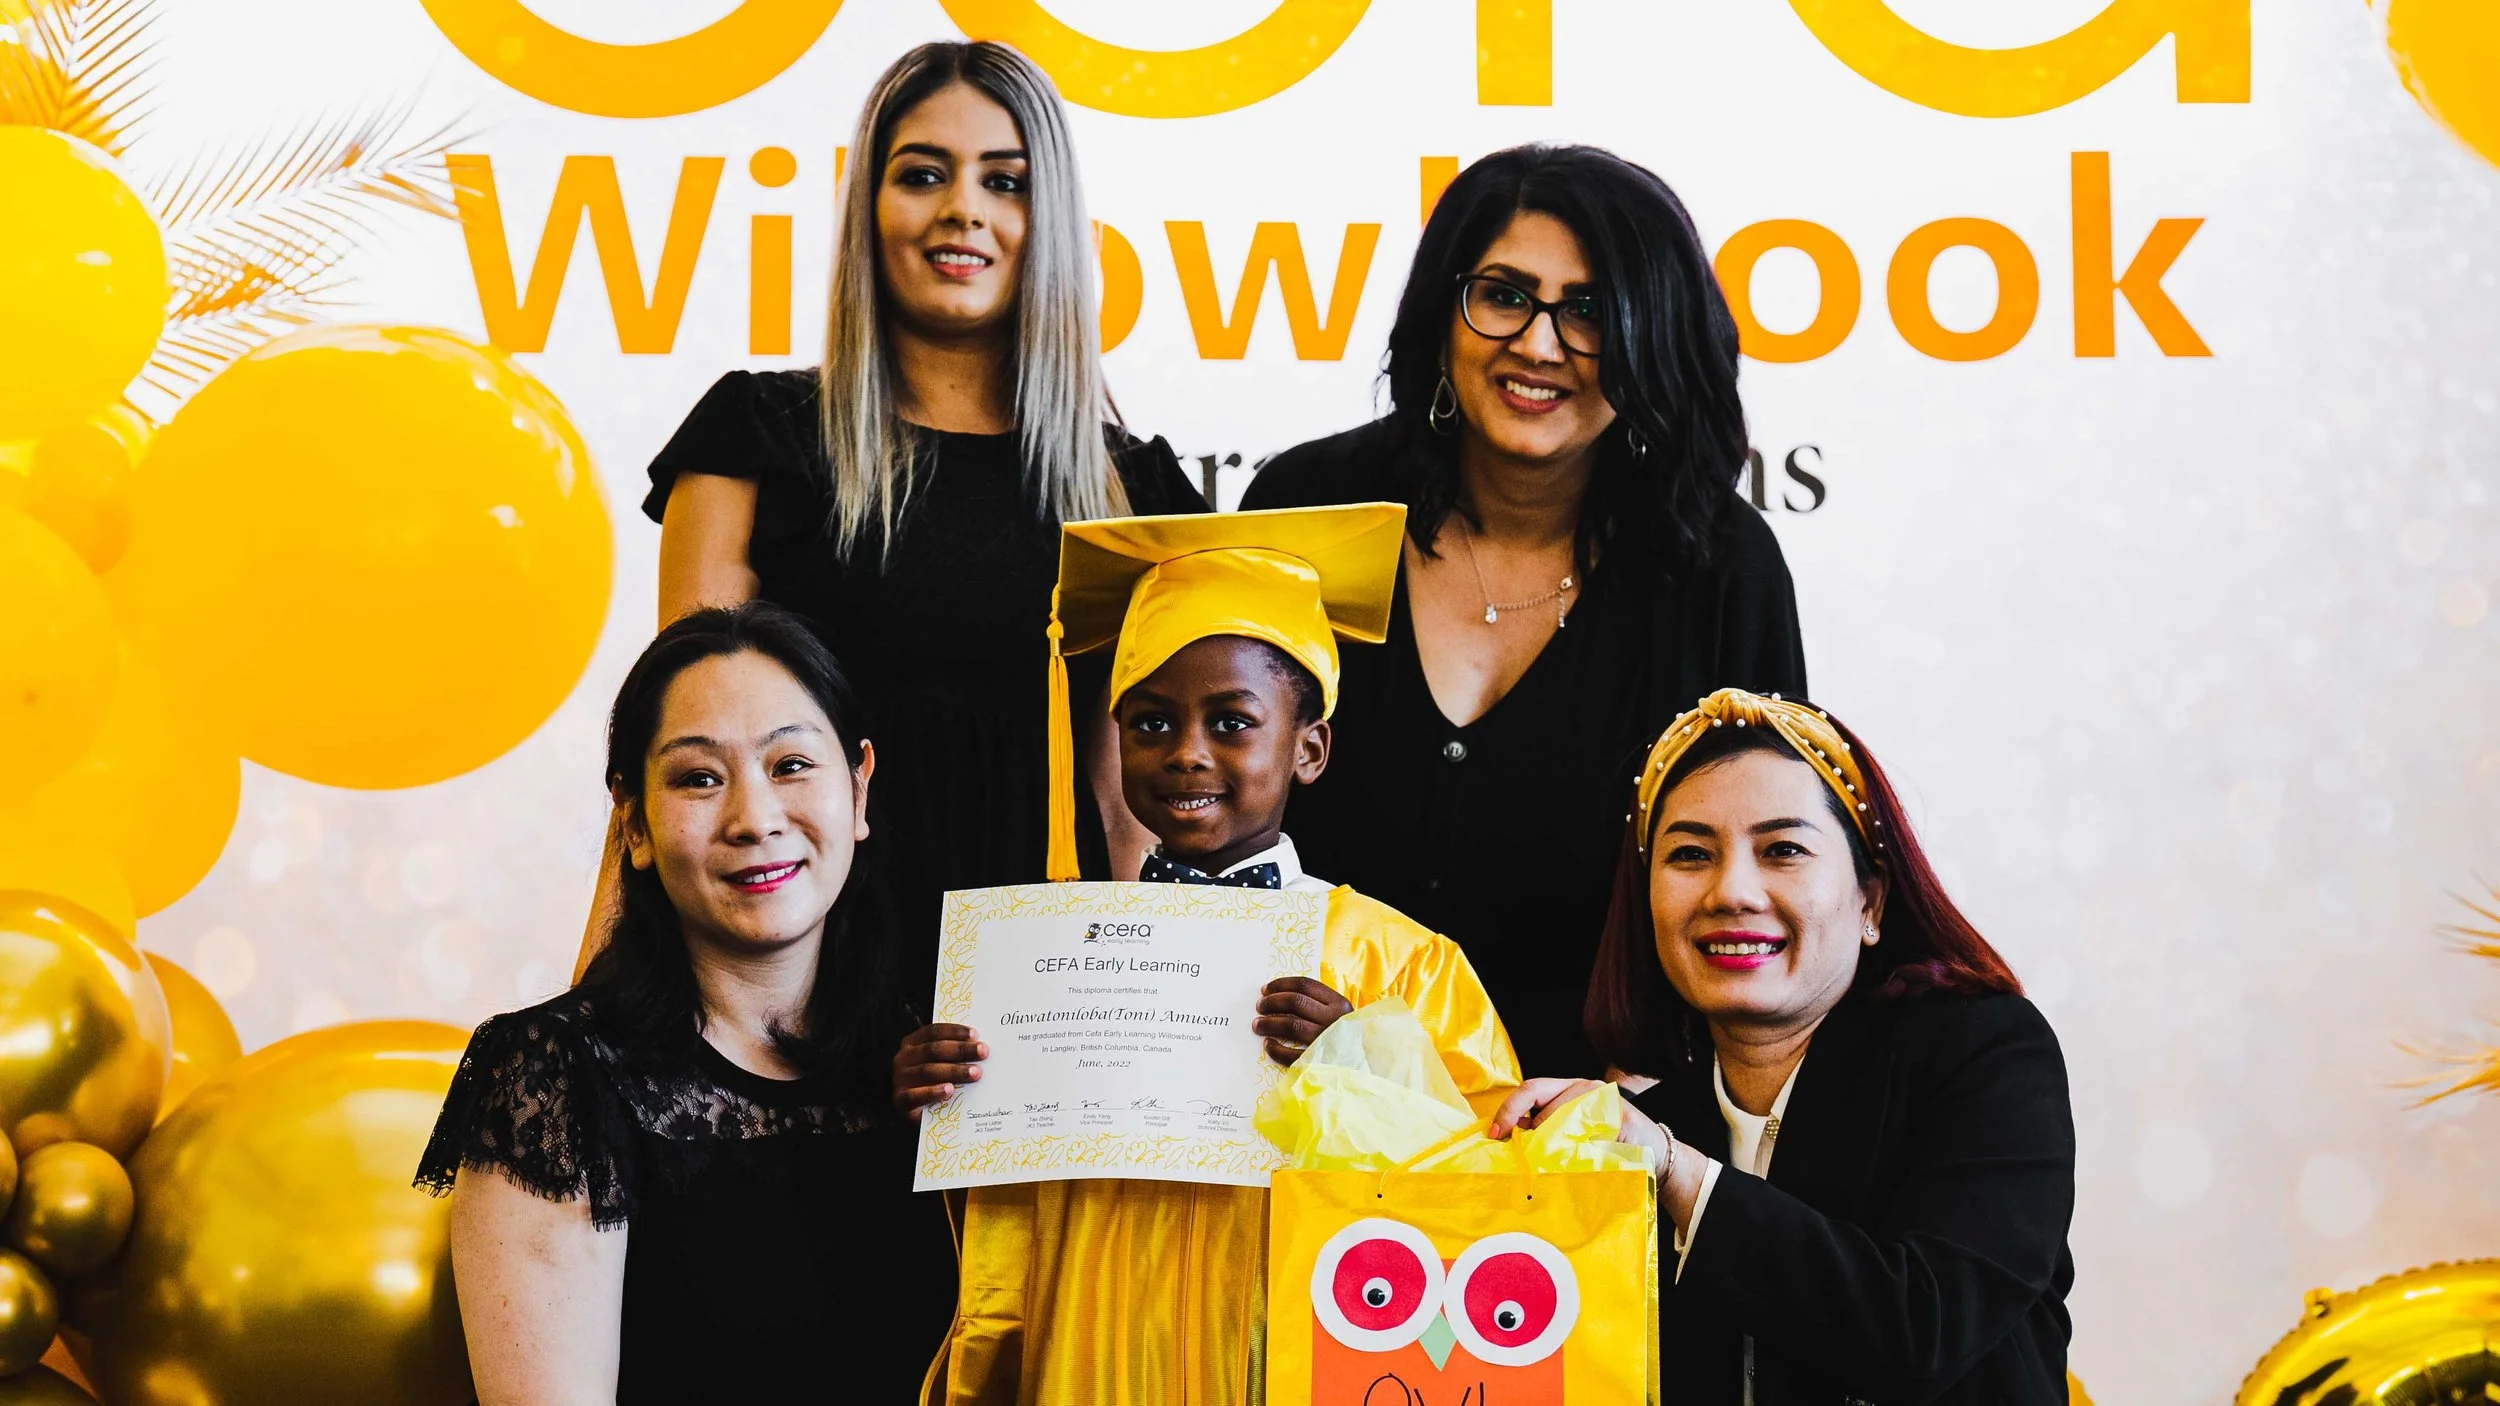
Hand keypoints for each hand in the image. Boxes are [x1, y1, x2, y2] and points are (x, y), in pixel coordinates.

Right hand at [892, 1023, 986, 1123]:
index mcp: (912, 1043)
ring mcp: (900, 1079)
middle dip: (961, 1050)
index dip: (954, 1031)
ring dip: (954, 1071)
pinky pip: (916, 1095)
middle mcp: (903, 1058)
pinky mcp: (900, 1100)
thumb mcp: (942, 1063)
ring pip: (928, 1071)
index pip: (933, 1032)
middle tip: (983, 1052)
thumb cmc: (935, 1081)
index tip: (975, 1035)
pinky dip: (933, 1092)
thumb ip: (954, 1054)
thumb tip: (981, 1046)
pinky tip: (949, 1090)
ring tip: (975, 1073)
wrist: (919, 1112)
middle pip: (934, 1050)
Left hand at [1255, 977, 1352, 1065]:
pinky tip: (1268, 1045)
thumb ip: (1319, 1004)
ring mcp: (1326, 1040)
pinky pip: (1292, 1055)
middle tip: (1259, 1006)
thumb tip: (1281, 997)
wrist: (1366, 1065)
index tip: (1265, 989)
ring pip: (1292, 1025)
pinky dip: (1276, 1049)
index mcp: (1338, 1003)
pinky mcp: (1320, 1061)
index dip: (1281, 985)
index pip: (1305, 985)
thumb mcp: (1340, 1015)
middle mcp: (1333, 1019)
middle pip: (1296, 1002)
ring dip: (1270, 1023)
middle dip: (1272, 1002)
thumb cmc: (1346, 1037)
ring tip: (1257, 1025)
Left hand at [1488, 1077, 1676, 1175]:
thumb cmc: (1609, 1146)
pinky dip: (1576, 1144)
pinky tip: (1576, 1156)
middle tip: (1510, 1143)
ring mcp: (1602, 1097)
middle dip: (1518, 1118)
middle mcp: (1583, 1087)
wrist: (1656, 1153)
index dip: (1508, 1109)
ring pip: (1560, 1112)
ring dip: (1548, 1137)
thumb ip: (1546, 1133)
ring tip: (1547, 1157)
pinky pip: (1588, 1127)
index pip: (1529, 1090)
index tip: (1494, 1132)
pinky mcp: (1620, 1114)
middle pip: (1538, 1093)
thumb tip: (1508, 1142)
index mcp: (1568, 1090)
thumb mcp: (1572, 1137)